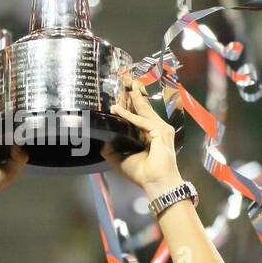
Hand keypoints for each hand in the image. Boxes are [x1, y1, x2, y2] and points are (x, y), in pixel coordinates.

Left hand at [101, 74, 181, 197]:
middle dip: (133, 93)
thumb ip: (112, 151)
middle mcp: (156, 129)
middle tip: (125, 79)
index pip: (139, 114)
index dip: (130, 103)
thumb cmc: (143, 174)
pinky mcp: (160, 132)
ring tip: (124, 84)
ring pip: (143, 110)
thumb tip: (101, 144)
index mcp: (149, 134)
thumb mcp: (121, 159)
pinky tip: (118, 109)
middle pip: (143, 108)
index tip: (121, 92)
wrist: (155, 183)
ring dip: (132, 97)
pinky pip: (142, 121)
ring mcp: (160, 130)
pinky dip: (129, 115)